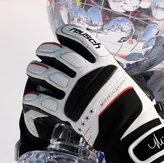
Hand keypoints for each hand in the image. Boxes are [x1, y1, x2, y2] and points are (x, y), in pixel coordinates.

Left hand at [21, 24, 163, 162]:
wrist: (130, 130)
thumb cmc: (134, 107)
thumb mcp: (125, 81)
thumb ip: (110, 74)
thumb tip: (104, 72)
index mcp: (105, 63)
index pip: (83, 40)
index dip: (69, 33)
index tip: (60, 32)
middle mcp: (88, 73)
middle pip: (61, 55)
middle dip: (48, 50)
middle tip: (42, 50)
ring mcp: (76, 91)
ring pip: (49, 76)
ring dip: (37, 71)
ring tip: (32, 69)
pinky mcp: (67, 110)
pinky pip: (44, 102)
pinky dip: (34, 99)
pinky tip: (29, 98)